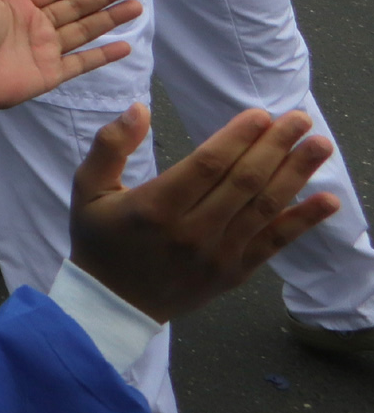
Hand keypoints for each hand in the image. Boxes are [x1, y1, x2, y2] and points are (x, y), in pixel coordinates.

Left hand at [0, 0, 141, 121]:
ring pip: (85, 31)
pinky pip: (83, 62)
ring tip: (135, 8)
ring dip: (110, 20)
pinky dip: (103, 55)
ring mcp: (47, 49)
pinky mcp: (52, 73)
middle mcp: (38, 25)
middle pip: (78, 8)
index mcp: (21, 5)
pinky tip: (124, 46)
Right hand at [69, 104, 339, 325]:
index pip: (207, 165)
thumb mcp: (86, 188)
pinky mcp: (234, 273)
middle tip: (300, 119)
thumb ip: (109, 146)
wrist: (113, 304)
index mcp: (155, 207)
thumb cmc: (99, 240)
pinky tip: (327, 200)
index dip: (238, 138)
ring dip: (296, 174)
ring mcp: (217, 255)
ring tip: (320, 146)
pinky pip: (274, 243)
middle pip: (243, 182)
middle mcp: (192, 231)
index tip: (262, 115)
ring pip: (264, 208)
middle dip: (276, 146)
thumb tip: (139, 108)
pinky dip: (303, 220)